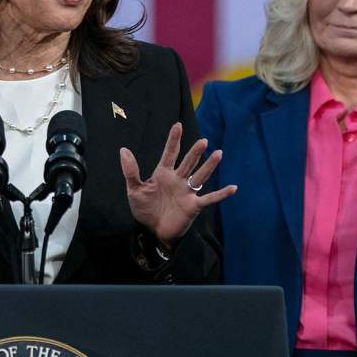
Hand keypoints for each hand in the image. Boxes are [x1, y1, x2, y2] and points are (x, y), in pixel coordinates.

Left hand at [120, 123, 237, 245]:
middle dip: (195, 152)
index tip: (178, 125)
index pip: (170, 153)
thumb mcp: (134, 190)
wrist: (153, 232)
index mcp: (163, 173)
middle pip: (188, 162)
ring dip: (209, 166)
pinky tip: (233, 188)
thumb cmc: (145, 210)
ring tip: (218, 154)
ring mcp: (187, 192)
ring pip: (200, 176)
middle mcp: (178, 180)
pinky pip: (210, 198)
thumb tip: (123, 150)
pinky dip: (222, 194)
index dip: (174, 139)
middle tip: (203, 141)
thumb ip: (131, 171)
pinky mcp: (194, 206)